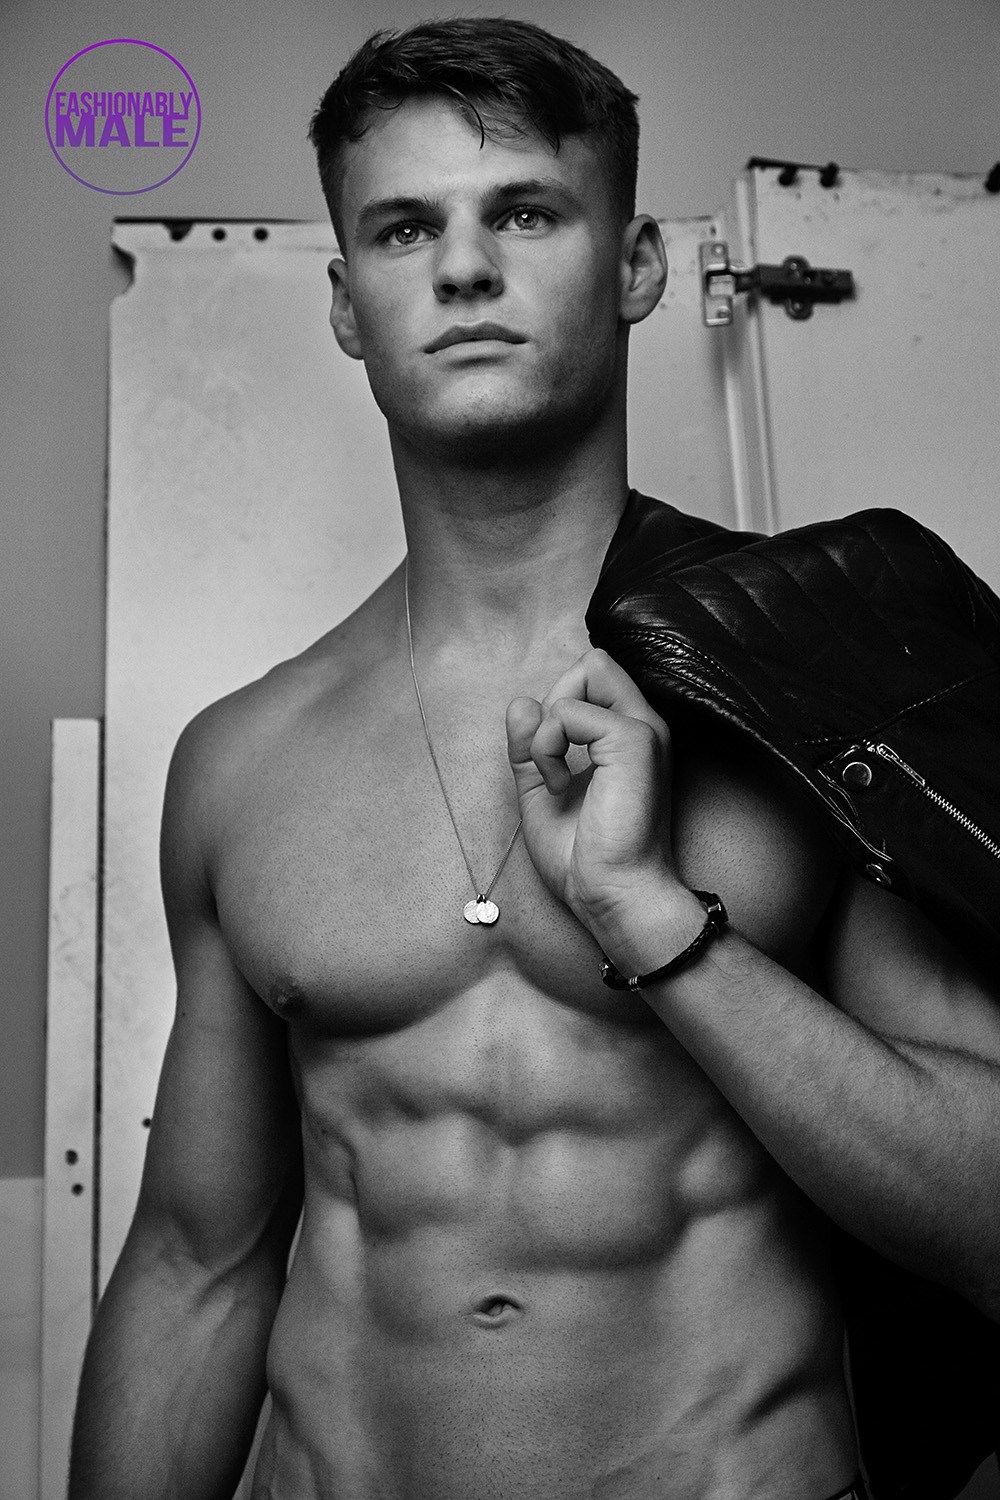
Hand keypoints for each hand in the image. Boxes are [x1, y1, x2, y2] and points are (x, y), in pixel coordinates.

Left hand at [506, 649, 680, 932]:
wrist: (612, 896)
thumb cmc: (585, 859)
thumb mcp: (540, 792)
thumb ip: (529, 748)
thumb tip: (522, 702)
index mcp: (627, 738)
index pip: (592, 679)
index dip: (559, 705)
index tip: (551, 762)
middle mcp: (643, 725)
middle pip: (594, 663)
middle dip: (556, 702)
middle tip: (552, 760)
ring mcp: (643, 729)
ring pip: (588, 669)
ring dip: (549, 726)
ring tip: (556, 777)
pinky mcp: (633, 740)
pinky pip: (569, 710)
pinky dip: (547, 746)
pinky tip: (558, 785)